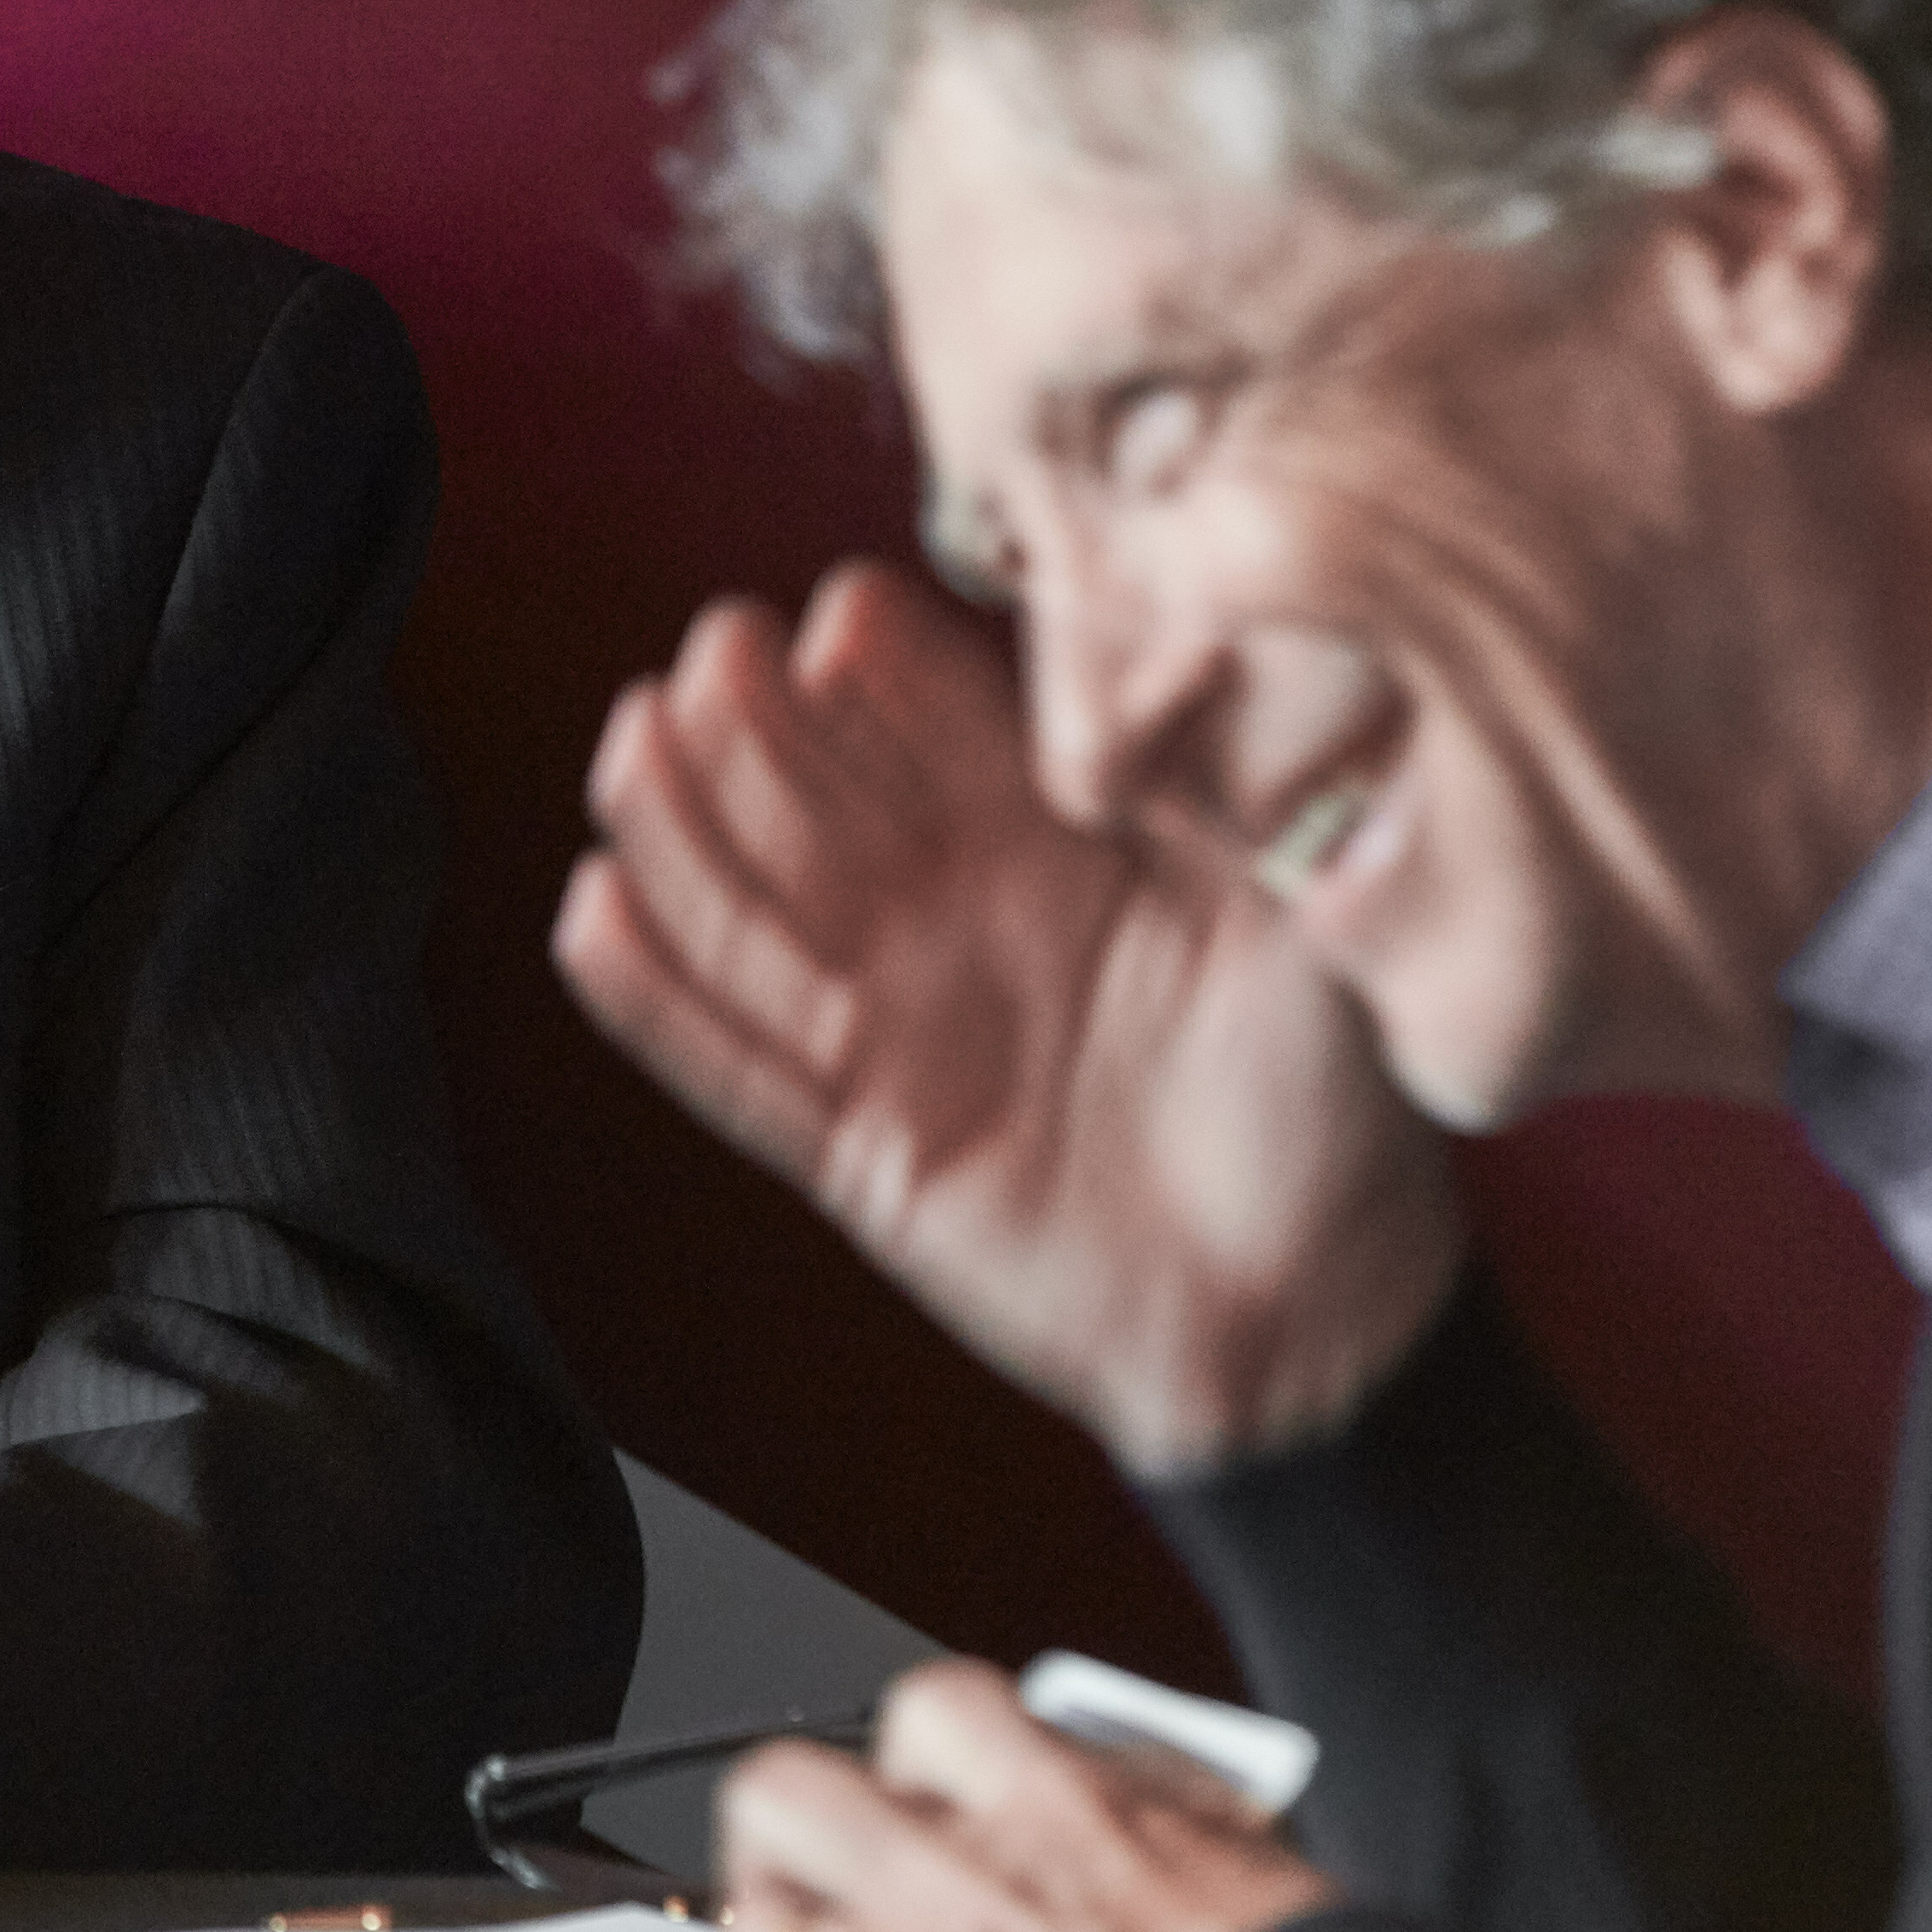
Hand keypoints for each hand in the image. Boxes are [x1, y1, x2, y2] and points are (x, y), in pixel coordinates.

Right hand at [554, 560, 1461, 1472]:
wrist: (1322, 1320)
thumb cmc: (1336, 1111)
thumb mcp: (1302, 922)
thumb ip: (1228, 793)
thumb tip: (1196, 632)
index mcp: (1061, 860)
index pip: (948, 741)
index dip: (891, 677)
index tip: (845, 611)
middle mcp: (960, 934)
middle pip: (828, 811)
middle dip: (764, 728)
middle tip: (717, 651)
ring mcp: (901, 1041)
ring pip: (757, 922)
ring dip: (683, 834)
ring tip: (633, 743)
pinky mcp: (860, 1152)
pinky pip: (736, 1070)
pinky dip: (658, 1002)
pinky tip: (595, 914)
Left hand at [704, 1660, 1336, 1931]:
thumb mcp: (1242, 1852)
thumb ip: (1145, 1816)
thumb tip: (1113, 1806)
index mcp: (1053, 1797)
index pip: (926, 1710)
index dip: (912, 1768)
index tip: (922, 1814)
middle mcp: (964, 1881)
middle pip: (780, 1800)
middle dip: (775, 1859)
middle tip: (807, 1915)